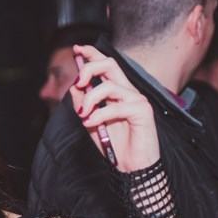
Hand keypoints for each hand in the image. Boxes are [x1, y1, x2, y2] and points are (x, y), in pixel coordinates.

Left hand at [70, 44, 159, 171]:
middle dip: (90, 67)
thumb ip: (83, 104)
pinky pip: (115, 107)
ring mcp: (137, 100)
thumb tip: (75, 85)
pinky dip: (99, 115)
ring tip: (84, 116)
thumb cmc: (115, 146)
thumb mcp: (91, 122)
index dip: (91, 54)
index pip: (105, 66)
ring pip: (109, 86)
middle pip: (109, 65)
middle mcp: (128, 92)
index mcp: (117, 92)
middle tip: (78, 81)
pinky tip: (91, 123)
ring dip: (90, 100)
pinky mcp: (142, 111)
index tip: (77, 49)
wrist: (132, 168)